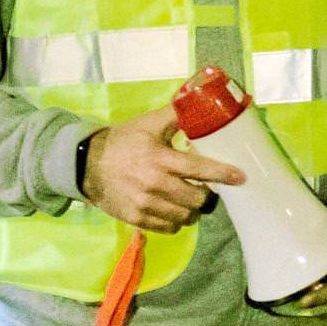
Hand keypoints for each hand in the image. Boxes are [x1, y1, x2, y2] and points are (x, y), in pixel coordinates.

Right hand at [79, 104, 244, 233]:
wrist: (86, 164)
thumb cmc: (123, 141)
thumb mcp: (149, 123)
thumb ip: (177, 114)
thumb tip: (201, 98)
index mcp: (160, 158)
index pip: (199, 169)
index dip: (223, 174)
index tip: (241, 177)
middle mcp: (154, 184)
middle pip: (196, 200)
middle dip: (206, 195)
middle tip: (205, 189)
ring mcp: (145, 204)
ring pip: (185, 217)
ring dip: (192, 210)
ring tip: (189, 200)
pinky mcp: (136, 218)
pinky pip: (168, 228)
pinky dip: (176, 221)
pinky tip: (173, 209)